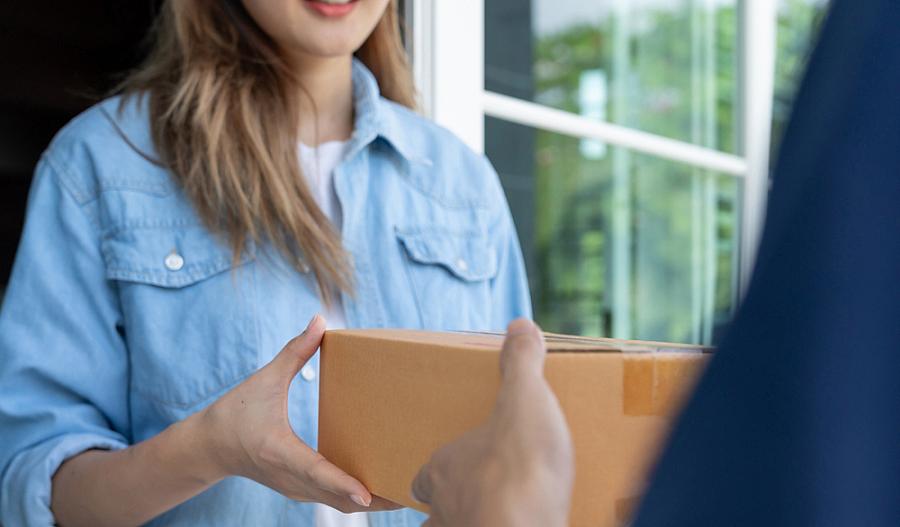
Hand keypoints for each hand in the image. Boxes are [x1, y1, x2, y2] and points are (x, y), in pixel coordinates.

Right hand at [196, 315, 398, 512]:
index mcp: (279, 451)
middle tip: (412, 492)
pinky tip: (383, 487)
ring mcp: (295, 489)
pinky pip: (333, 499)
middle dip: (375, 499)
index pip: (315, 471)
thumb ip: (293, 351)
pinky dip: (358, 497)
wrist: (208, 448)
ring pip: (338, 504)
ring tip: (406, 492)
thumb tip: (320, 320)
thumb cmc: (234, 413)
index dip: (342, 483)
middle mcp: (290, 477)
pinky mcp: (300, 490)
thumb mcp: (263, 380)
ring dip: (371, 502)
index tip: (368, 494)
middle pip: (337, 498)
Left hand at [411, 319, 573, 526]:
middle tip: (476, 494)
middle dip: (449, 505)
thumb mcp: (525, 398)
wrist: (525, 526)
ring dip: (465, 522)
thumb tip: (520, 325)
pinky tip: (513, 525)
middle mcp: (443, 507)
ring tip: (490, 516)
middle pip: (435, 509)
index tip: (456, 463)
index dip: (438, 471)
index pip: (426, 474)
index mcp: (443, 468)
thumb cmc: (518, 464)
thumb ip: (521, 363)